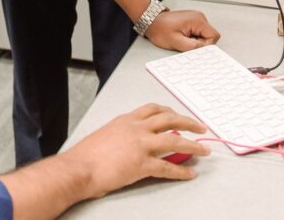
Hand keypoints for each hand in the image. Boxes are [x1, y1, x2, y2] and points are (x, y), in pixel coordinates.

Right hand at [62, 104, 209, 198]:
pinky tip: (189, 173)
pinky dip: (181, 171)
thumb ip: (120, 134)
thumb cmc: (86, 155)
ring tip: (204, 150)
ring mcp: (141, 145)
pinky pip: (168, 167)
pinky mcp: (142, 164)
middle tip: (200, 127)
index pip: (152, 109)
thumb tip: (129, 142)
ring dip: (193, 145)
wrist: (79, 168)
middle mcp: (136, 128)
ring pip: (175, 141)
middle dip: (188, 122)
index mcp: (126, 120)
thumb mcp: (105, 134)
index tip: (177, 114)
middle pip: (169, 119)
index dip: (168, 111)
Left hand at [145, 9, 220, 51]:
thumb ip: (193, 47)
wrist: (152, 21)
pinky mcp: (193, 21)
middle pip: (210, 36)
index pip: (214, 36)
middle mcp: (199, 17)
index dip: (206, 46)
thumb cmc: (160, 29)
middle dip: (200, 43)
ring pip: (205, 35)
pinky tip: (183, 36)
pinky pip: (200, 32)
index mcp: (197, 20)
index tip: (195, 48)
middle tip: (186, 43)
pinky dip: (193, 37)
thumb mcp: (176, 42)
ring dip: (196, 41)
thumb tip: (206, 51)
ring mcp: (196, 18)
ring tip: (183, 39)